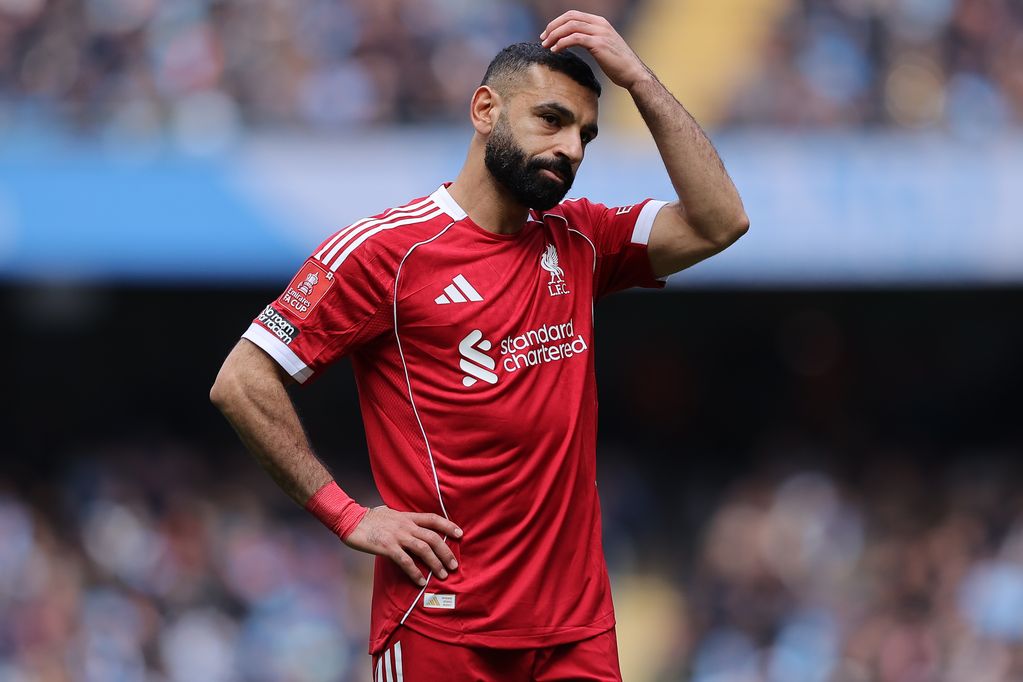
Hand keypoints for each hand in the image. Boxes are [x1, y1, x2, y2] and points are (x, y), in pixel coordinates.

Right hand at [343, 505, 461, 586]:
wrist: (351, 520)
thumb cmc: (370, 518)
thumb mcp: (391, 514)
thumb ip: (404, 520)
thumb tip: (414, 526)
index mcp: (408, 517)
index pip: (433, 519)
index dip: (448, 525)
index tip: (460, 534)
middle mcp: (406, 525)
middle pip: (433, 537)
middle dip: (446, 552)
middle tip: (454, 565)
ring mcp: (397, 536)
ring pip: (423, 549)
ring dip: (435, 563)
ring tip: (442, 574)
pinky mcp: (387, 547)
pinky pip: (406, 561)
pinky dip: (415, 572)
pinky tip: (421, 580)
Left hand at [540, 10, 650, 89]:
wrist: (633, 73)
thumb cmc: (618, 64)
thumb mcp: (603, 47)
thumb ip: (590, 40)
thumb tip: (573, 42)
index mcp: (600, 22)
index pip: (573, 15)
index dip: (557, 22)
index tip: (547, 34)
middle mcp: (600, 24)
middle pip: (570, 17)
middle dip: (553, 27)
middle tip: (542, 39)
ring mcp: (600, 33)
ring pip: (570, 26)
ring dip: (554, 35)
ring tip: (546, 46)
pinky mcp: (598, 44)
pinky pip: (575, 39)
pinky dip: (562, 43)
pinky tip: (555, 50)